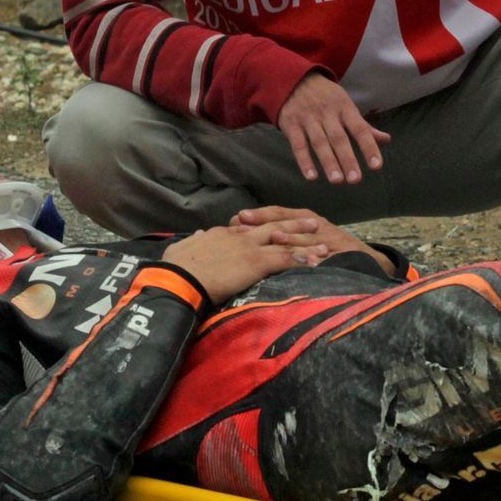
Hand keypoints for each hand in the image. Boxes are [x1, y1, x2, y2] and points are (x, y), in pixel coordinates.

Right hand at [163, 220, 329, 303]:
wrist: (180, 277)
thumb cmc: (176, 267)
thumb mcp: (183, 249)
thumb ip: (195, 241)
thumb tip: (199, 235)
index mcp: (222, 233)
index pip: (248, 228)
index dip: (265, 228)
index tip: (277, 230)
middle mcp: (239, 235)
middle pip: (272, 227)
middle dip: (294, 225)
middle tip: (312, 223)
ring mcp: (249, 247)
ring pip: (284, 242)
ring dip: (306, 243)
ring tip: (324, 243)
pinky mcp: (256, 262)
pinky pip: (284, 259)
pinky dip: (301, 260)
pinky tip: (315, 263)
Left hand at [232, 205, 397, 276]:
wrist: (366, 259)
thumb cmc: (329, 247)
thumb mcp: (306, 236)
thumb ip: (282, 234)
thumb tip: (247, 233)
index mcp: (305, 219)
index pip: (279, 213)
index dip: (259, 214)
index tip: (238, 216)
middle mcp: (316, 226)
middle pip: (288, 223)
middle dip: (266, 225)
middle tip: (245, 227)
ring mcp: (330, 240)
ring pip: (306, 239)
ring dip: (290, 238)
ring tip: (274, 238)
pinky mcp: (341, 255)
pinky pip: (326, 257)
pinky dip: (316, 258)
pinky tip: (307, 260)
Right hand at [275, 73, 390, 183]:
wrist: (293, 79)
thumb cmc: (326, 97)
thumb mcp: (345, 105)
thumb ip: (364, 126)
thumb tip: (386, 140)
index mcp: (344, 107)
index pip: (360, 129)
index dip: (369, 147)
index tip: (376, 166)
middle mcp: (327, 112)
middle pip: (339, 138)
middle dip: (347, 159)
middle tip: (356, 180)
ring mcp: (308, 118)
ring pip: (319, 142)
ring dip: (328, 162)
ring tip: (337, 181)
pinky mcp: (291, 124)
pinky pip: (298, 144)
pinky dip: (304, 161)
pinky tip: (311, 177)